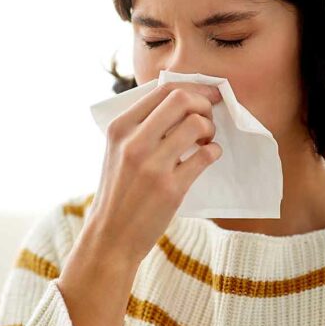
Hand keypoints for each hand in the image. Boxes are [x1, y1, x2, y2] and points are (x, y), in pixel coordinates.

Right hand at [81, 81, 222, 266]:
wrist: (110, 237)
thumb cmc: (118, 192)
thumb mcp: (117, 151)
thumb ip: (141, 126)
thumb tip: (180, 99)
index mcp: (119, 128)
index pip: (163, 89)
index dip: (192, 88)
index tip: (206, 96)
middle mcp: (134, 142)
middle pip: (182, 99)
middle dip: (204, 103)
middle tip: (208, 118)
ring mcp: (152, 165)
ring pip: (196, 124)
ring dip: (210, 129)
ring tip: (206, 140)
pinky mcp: (170, 188)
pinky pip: (206, 155)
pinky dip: (214, 151)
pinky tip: (209, 155)